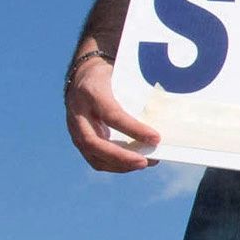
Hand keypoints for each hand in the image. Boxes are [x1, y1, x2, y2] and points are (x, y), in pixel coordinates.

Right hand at [65, 51, 160, 171]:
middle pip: (94, 142)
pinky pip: (95, 159)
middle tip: (145, 162)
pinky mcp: (78, 140)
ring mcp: (75, 129)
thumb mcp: (120, 74)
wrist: (81, 75)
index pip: (112, 115)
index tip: (156, 138)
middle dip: (121, 156)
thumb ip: (136, 90)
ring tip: (143, 163)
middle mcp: (79, 113)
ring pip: (93, 155)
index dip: (134, 129)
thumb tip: (164, 110)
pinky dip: (114, 165)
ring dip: (119, 165)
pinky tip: (132, 164)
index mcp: (92, 92)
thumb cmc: (107, 76)